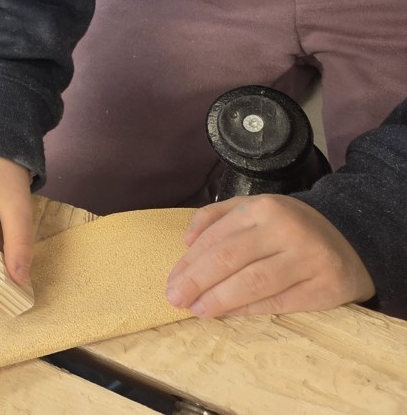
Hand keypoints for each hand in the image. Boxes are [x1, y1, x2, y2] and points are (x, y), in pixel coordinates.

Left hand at [167, 195, 374, 317]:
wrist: (350, 239)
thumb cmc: (288, 226)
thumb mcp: (253, 208)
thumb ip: (214, 218)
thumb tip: (186, 242)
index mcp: (263, 208)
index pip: (217, 239)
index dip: (190, 264)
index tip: (172, 282)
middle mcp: (286, 231)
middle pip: (230, 260)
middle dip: (197, 282)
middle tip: (175, 299)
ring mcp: (308, 260)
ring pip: (254, 283)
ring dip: (220, 300)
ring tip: (197, 310)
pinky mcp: (325, 288)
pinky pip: (280, 302)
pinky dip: (250, 310)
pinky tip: (229, 313)